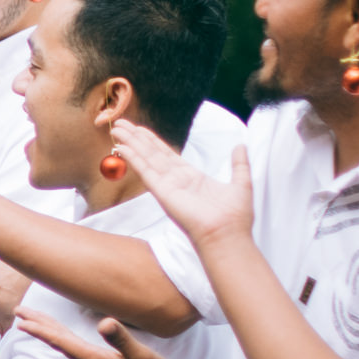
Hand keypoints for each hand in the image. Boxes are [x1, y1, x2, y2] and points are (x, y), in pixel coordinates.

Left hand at [11, 309, 184, 358]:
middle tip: (19, 312)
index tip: (21, 319)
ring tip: (36, 321)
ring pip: (65, 346)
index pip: (61, 341)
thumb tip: (105, 323)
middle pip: (58, 342)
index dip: (40, 329)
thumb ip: (122, 339)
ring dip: (49, 332)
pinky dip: (64, 339)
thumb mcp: (141, 356)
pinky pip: (75, 350)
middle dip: (39, 326)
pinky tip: (64, 338)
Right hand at [110, 121, 252, 247]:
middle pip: (151, 154)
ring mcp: (167, 186)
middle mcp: (175, 180)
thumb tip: (241, 146)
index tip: (139, 129)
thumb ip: (239, 164)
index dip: (152, 140)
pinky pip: (145, 171)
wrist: (228, 235)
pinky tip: (123, 147)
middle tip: (120, 123)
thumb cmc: (234, 217)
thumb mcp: (241, 183)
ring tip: (117, 129)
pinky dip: (133, 158)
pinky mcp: (162, 192)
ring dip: (131, 143)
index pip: (167, 154)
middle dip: (136, 138)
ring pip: (145, 159)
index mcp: (191, 177)